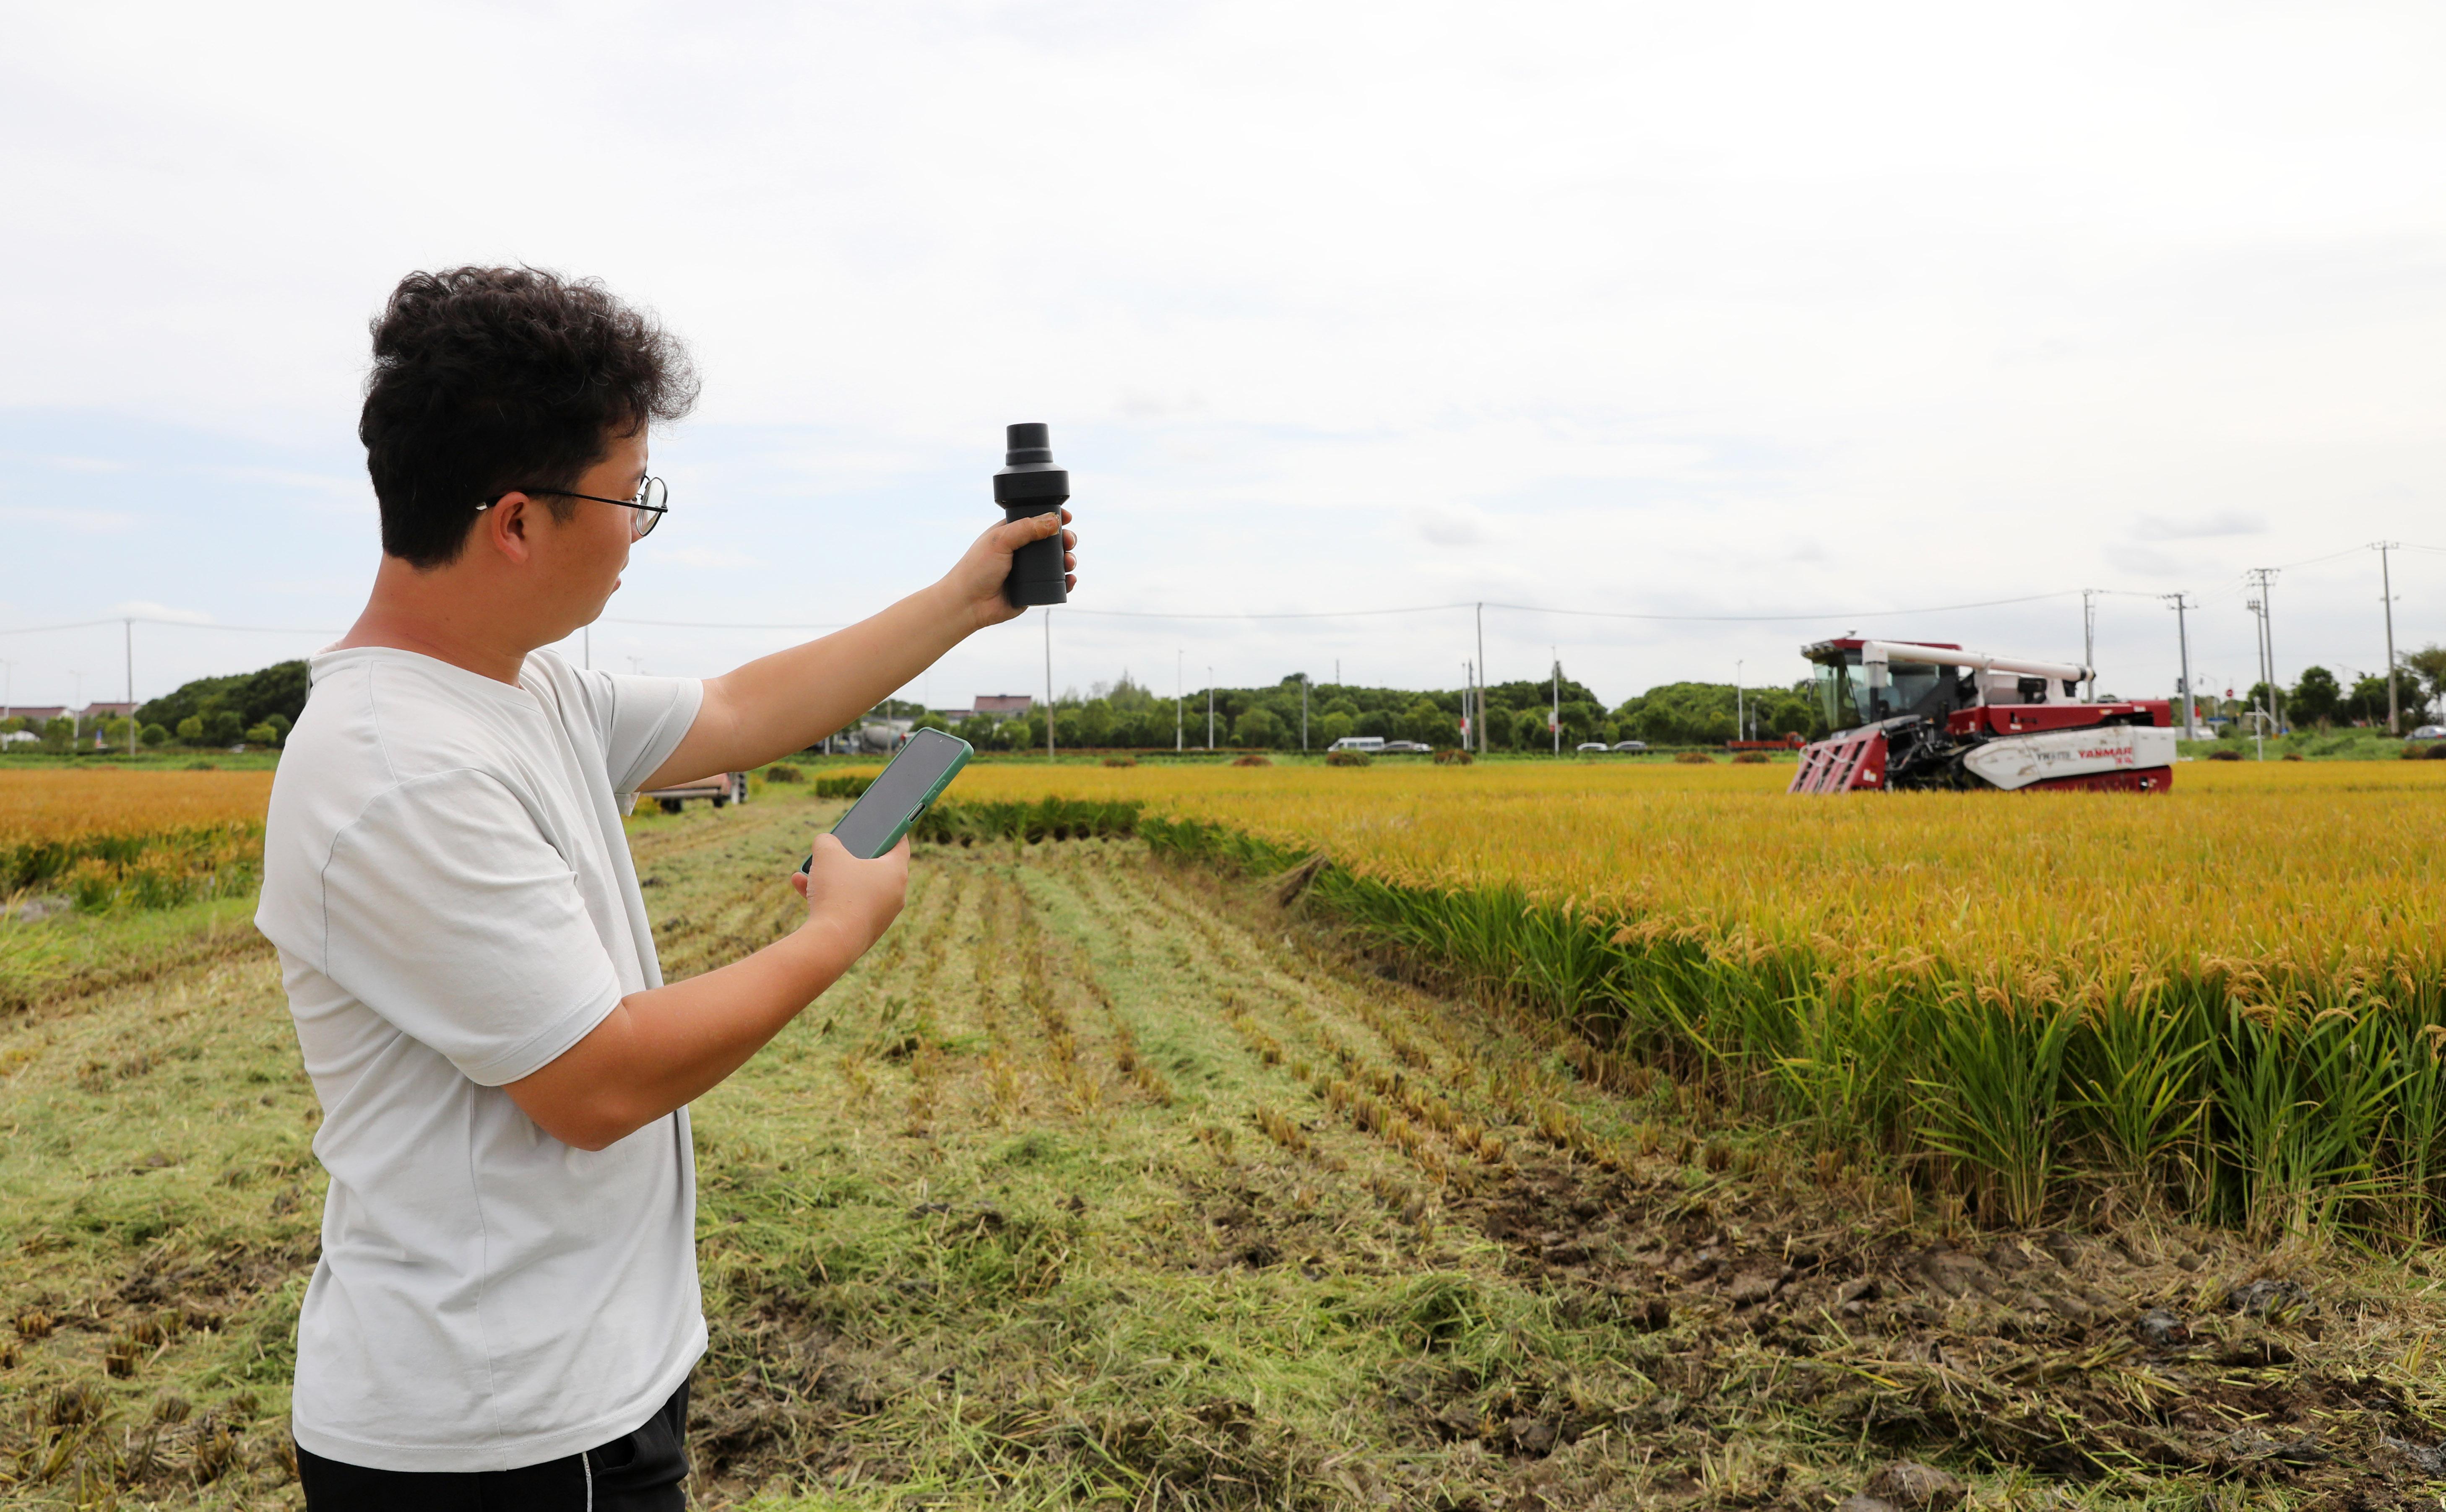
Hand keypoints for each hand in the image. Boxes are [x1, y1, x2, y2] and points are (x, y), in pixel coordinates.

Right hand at [790, 833, 909, 957]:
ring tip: (808, 868)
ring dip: (830, 876)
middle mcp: (894, 895)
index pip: (900, 844)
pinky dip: (827, 896)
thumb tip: (826, 844)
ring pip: (854, 888)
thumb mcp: (827, 854)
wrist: (831, 943)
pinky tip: (800, 885)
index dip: (892, 831)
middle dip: (850, 856)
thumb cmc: (837, 892)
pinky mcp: (864, 931)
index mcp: (896, 872)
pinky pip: (846, 907)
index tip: (886, 825)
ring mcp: (880, 916)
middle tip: (840, 845)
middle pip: (874, 867)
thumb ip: (826, 841)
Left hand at [940, 508, 1077, 629]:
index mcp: (1012, 533)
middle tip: (1069, 542)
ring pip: (1056, 562)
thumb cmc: (977, 569)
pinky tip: (1070, 580)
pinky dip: (1067, 582)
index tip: (1067, 517)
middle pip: (1051, 541)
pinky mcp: (1034, 589)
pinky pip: (1056, 584)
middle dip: (1065, 539)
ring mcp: (1029, 571)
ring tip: (1068, 562)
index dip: (1053, 517)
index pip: (1037, 520)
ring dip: (1068, 560)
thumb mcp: (1000, 540)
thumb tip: (1054, 520)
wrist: (969, 603)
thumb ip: (1026, 528)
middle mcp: (1022, 551)